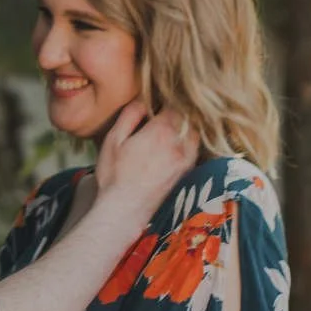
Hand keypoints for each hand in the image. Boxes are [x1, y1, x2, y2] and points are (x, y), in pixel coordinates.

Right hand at [94, 104, 196, 220]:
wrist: (124, 210)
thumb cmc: (114, 175)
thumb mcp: (114, 139)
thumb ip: (130, 115)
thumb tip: (143, 101)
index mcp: (161, 131)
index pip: (175, 105)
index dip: (167, 101)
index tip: (158, 102)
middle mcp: (179, 144)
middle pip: (189, 118)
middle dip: (179, 113)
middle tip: (166, 113)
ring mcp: (186, 160)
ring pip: (195, 134)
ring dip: (186, 127)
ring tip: (172, 128)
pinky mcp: (187, 173)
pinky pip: (196, 150)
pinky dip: (190, 143)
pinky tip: (176, 146)